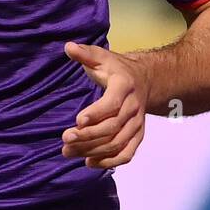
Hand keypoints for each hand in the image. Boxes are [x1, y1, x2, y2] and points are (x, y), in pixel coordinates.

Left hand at [61, 42, 149, 168]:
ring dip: (93, 150)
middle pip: (112, 127)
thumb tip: (68, 47)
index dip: (96, 113)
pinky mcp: (138, 136)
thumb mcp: (102, 57)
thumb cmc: (116, 69)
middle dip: (88, 136)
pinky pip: (127, 154)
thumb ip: (85, 54)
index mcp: (124, 85)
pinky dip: (109, 162)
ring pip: (117, 143)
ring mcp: (137, 124)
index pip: (112, 102)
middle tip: (66, 139)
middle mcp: (133, 106)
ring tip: (68, 151)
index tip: (77, 120)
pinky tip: (89, 162)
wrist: (144, 80)